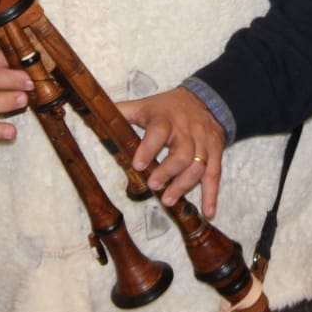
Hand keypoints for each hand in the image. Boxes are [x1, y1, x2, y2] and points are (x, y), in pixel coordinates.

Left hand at [118, 87, 225, 216]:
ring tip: (169, 200)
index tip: (138, 165)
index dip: (149, 148)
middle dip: (168, 171)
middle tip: (153, 186)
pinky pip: (215, 174)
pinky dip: (212, 194)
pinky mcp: (215, 152)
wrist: (206, 99)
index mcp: (166, 118)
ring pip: (198, 165)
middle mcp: (187, 130)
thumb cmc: (168, 107)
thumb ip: (122, 112)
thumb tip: (95, 114)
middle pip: (182, 153)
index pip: (159, 132)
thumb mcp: (145, 105)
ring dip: (184, 185)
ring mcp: (203, 142)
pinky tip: (208, 212)